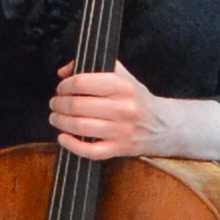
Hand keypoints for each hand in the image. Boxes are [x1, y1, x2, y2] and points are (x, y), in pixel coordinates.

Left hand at [49, 62, 167, 158]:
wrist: (164, 125)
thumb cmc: (137, 99)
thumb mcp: (123, 77)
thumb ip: (95, 68)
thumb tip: (64, 72)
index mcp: (123, 86)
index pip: (82, 82)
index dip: (65, 86)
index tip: (61, 88)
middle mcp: (123, 108)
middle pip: (77, 105)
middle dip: (59, 104)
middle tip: (55, 104)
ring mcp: (121, 130)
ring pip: (80, 127)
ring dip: (61, 122)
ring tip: (55, 118)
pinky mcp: (119, 149)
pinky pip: (90, 151)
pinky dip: (72, 145)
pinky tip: (63, 138)